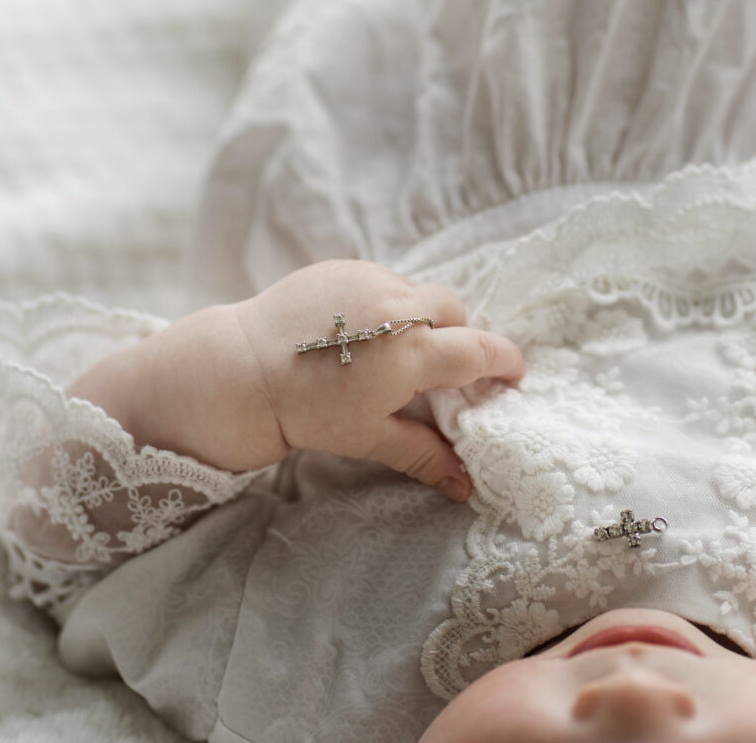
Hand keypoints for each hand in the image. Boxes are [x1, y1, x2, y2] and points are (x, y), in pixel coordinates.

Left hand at [233, 260, 524, 500]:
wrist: (241, 369)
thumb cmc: (308, 410)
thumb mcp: (369, 437)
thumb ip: (424, 456)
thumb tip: (464, 488)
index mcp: (412, 352)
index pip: (480, 350)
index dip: (505, 360)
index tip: (513, 373)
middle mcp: (399, 308)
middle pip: (455, 311)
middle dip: (459, 334)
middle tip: (441, 365)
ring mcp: (371, 281)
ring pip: (419, 293)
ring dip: (421, 318)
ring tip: (393, 349)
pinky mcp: (344, 268)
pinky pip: (384, 281)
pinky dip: (387, 304)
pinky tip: (360, 331)